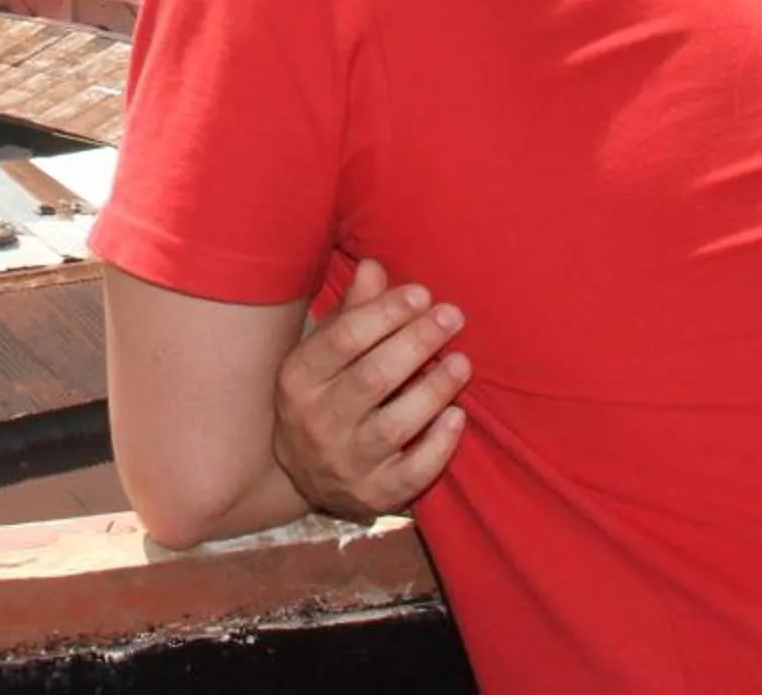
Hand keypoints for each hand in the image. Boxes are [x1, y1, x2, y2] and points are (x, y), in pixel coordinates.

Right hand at [272, 257, 472, 520]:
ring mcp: (345, 462)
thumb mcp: (323, 353)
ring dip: (434, 390)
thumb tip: (375, 266)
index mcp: (298, 379)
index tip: (422, 293)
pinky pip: (413, 472)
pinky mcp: (374, 495)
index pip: (344, 339)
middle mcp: (316, 422)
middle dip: (418, 342)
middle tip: (453, 317)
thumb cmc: (321, 396)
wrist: (302, 474)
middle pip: (373, 377)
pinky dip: (439, 445)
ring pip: (395, 425)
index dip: (386, 313)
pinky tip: (458, 416)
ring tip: (463, 363)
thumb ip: (352, 312)